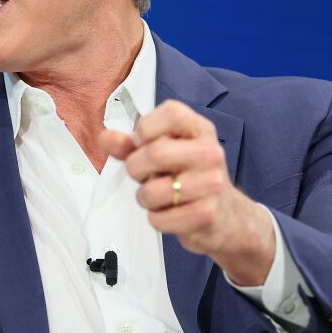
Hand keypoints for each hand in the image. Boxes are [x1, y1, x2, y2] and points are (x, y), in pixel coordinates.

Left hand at [100, 99, 274, 284]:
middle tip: (143, 174)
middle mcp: (210, 152)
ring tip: (158, 195)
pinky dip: (156, 218)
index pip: (171, 113)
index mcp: (198, 129)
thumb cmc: (186, 176)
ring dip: (145, 197)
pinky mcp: (207, 214)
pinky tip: (170, 212)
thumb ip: (129, 144)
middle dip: (135, 168)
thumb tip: (106, 137)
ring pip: (153, 191)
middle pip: (155, 153)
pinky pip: (160, 219)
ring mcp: (212, 184)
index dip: (145, 129)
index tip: (142, 143)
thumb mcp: (159, 152)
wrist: (225, 214)